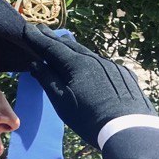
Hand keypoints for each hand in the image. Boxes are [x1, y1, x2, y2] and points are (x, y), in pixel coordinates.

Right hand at [25, 26, 155, 146]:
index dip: (38, 38)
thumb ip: (48, 80)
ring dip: (74, 48)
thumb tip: (35, 63)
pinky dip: (91, 60)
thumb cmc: (90, 120)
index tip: (28, 28)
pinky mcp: (125, 75)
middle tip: (42, 29)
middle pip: (71, 46)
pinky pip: (103, 63)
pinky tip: (90, 62)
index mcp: (77, 64)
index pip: (52, 47)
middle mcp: (95, 59)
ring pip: (88, 53)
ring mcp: (113, 66)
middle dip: (55, 38)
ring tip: (63, 41)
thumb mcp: (63, 102)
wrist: (129, 131)